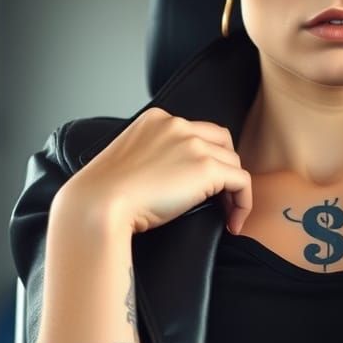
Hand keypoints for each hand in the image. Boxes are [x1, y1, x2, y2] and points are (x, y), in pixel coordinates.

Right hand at [62, 107, 252, 235]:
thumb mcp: (127, 163)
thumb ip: (152, 157)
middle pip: (221, 142)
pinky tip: (233, 223)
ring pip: (233, 163)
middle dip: (225, 169)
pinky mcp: (206, 168)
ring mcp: (193, 144)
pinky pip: (242, 182)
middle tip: (220, 198)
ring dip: (233, 190)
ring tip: (226, 215)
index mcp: (156, 120)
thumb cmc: (104, 195)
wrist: (99, 205)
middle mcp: (177, 125)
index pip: (196, 131)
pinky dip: (243, 203)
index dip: (205, 158)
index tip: (200, 185)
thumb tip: (171, 180)